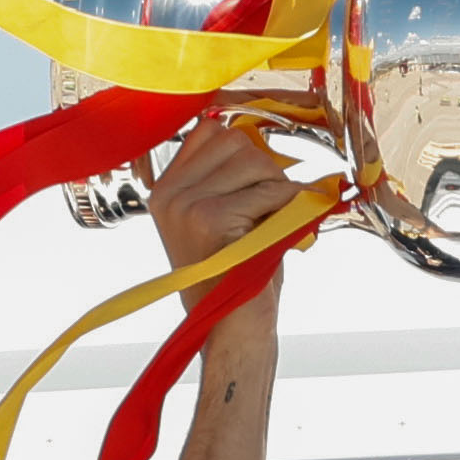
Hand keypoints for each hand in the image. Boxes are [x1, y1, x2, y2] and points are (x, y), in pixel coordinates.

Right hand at [149, 116, 304, 320]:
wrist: (231, 328)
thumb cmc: (234, 275)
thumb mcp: (221, 218)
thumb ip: (228, 178)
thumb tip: (256, 138)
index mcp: (165, 190)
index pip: (208, 132)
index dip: (244, 148)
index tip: (262, 175)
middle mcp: (170, 194)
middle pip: (234, 141)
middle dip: (266, 167)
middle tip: (277, 202)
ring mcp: (187, 205)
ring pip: (254, 161)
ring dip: (280, 186)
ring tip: (281, 218)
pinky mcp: (212, 219)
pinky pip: (269, 191)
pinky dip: (292, 203)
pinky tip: (294, 224)